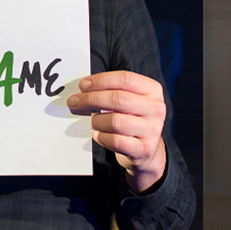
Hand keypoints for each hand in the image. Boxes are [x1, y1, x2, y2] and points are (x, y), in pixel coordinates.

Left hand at [67, 71, 166, 193]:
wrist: (145, 150)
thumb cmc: (131, 119)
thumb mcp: (128, 101)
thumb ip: (111, 91)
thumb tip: (83, 89)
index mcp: (153, 90)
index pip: (125, 79)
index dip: (101, 80)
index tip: (83, 85)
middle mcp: (156, 108)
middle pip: (119, 98)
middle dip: (91, 99)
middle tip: (74, 102)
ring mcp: (152, 130)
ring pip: (115, 121)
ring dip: (96, 121)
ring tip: (92, 121)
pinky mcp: (144, 149)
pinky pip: (115, 141)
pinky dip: (101, 137)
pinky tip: (98, 134)